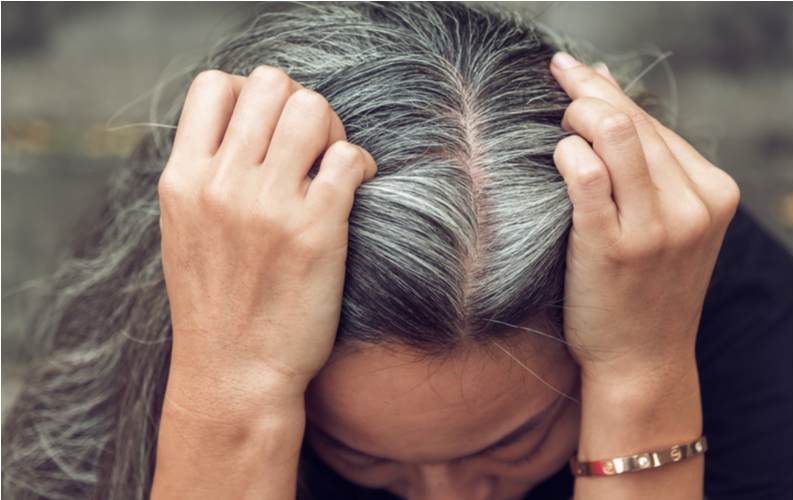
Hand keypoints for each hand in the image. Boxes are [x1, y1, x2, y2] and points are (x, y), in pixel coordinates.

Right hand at [158, 66, 376, 421]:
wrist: (234, 375)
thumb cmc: (215, 305)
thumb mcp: (184, 231)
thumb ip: (204, 176)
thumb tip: (245, 129)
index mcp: (182, 180)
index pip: (215, 85)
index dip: (250, 95)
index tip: (267, 130)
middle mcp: (222, 184)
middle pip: (271, 83)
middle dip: (297, 104)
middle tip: (308, 146)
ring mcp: (269, 206)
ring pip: (313, 109)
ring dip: (331, 128)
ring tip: (331, 163)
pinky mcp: (316, 230)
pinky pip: (348, 157)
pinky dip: (359, 162)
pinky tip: (353, 187)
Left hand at [550, 53, 739, 387]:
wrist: (642, 361)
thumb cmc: (644, 289)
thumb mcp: (665, 222)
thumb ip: (644, 161)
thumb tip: (604, 88)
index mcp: (712, 192)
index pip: (653, 122)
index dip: (608, 91)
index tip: (577, 74)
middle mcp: (692, 205)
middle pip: (632, 120)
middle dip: (586, 91)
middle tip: (556, 84)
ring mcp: (656, 227)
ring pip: (614, 133)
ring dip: (576, 114)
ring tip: (556, 122)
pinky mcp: (614, 246)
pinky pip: (586, 175)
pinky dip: (566, 153)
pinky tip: (556, 156)